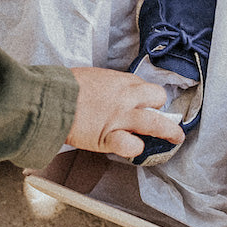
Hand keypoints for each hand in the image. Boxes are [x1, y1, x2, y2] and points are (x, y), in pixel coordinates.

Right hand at [67, 67, 184, 157]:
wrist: (50, 99)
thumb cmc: (66, 87)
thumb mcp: (93, 77)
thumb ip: (109, 86)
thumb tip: (114, 94)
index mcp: (120, 81)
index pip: (145, 88)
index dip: (146, 98)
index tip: (145, 104)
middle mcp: (125, 98)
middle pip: (157, 99)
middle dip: (163, 109)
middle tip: (167, 119)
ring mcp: (119, 118)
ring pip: (154, 123)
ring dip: (169, 132)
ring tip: (175, 138)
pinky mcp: (108, 137)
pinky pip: (131, 145)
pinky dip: (135, 148)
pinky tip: (135, 149)